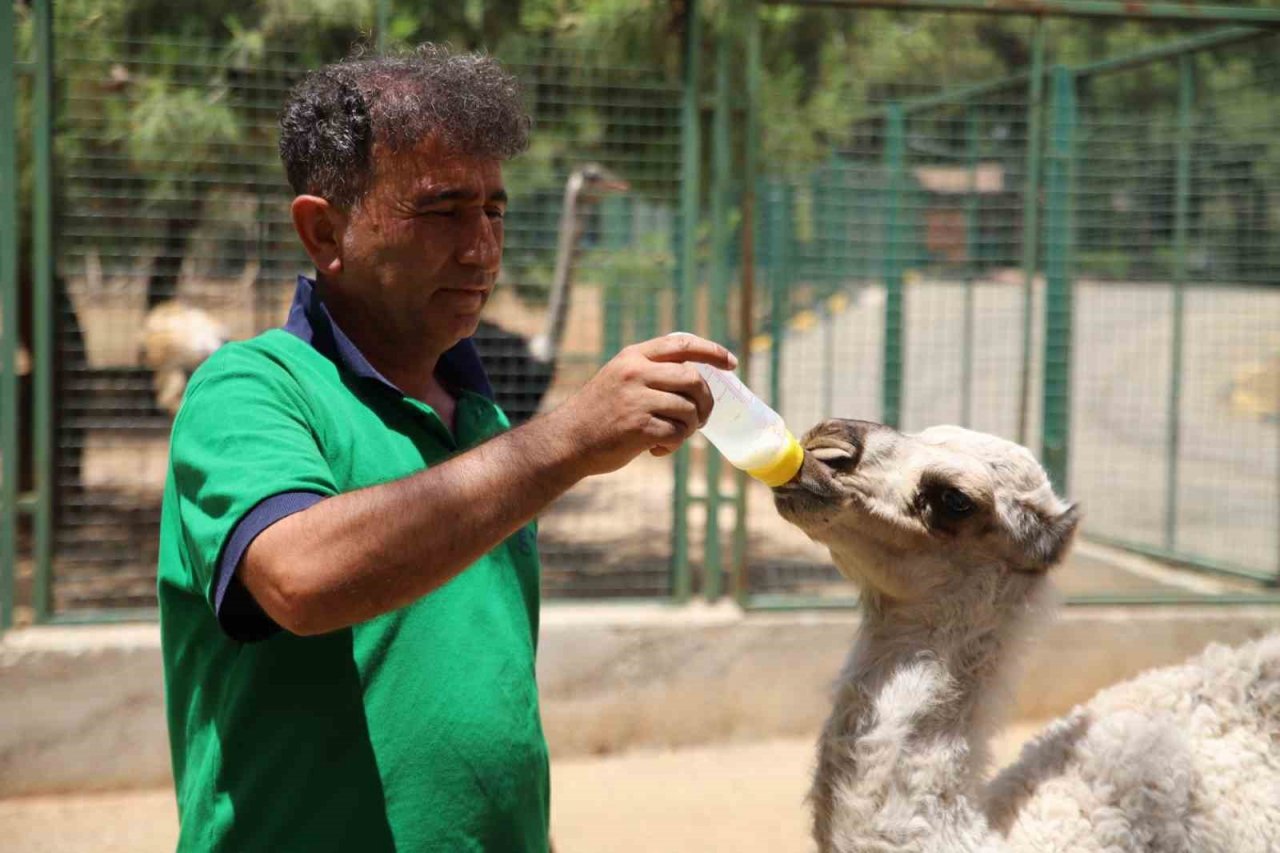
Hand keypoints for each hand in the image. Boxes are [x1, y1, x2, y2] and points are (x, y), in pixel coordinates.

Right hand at [548, 334, 737, 476]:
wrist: (566, 441)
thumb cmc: (598, 414)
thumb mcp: (619, 378)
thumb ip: (650, 373)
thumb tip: (695, 380)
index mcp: (633, 357)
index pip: (681, 344)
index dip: (711, 351)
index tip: (731, 363)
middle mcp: (636, 373)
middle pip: (693, 379)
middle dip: (705, 402)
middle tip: (700, 418)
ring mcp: (636, 399)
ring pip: (688, 410)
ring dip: (688, 428)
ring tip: (672, 436)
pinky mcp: (638, 427)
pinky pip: (676, 434)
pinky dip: (673, 445)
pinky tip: (656, 449)